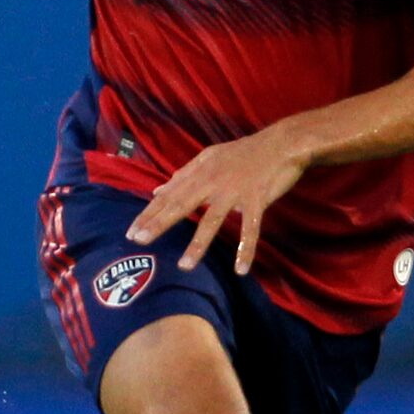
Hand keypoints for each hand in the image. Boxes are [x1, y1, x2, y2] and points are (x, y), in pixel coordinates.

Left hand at [126, 124, 310, 274]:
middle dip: (158, 223)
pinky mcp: (257, 200)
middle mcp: (213, 182)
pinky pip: (250, 229)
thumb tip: (158, 189)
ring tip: (184, 266)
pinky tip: (240, 269)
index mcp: (200, 173)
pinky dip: (246, 249)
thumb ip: (183, 174)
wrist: (282, 143)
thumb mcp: (209, 157)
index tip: (131, 231)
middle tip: (139, 240)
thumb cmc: (245, 152)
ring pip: (212, 220)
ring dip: (197, 245)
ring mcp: (234, 192)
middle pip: (181, 204)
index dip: (149, 213)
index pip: (169, 195)